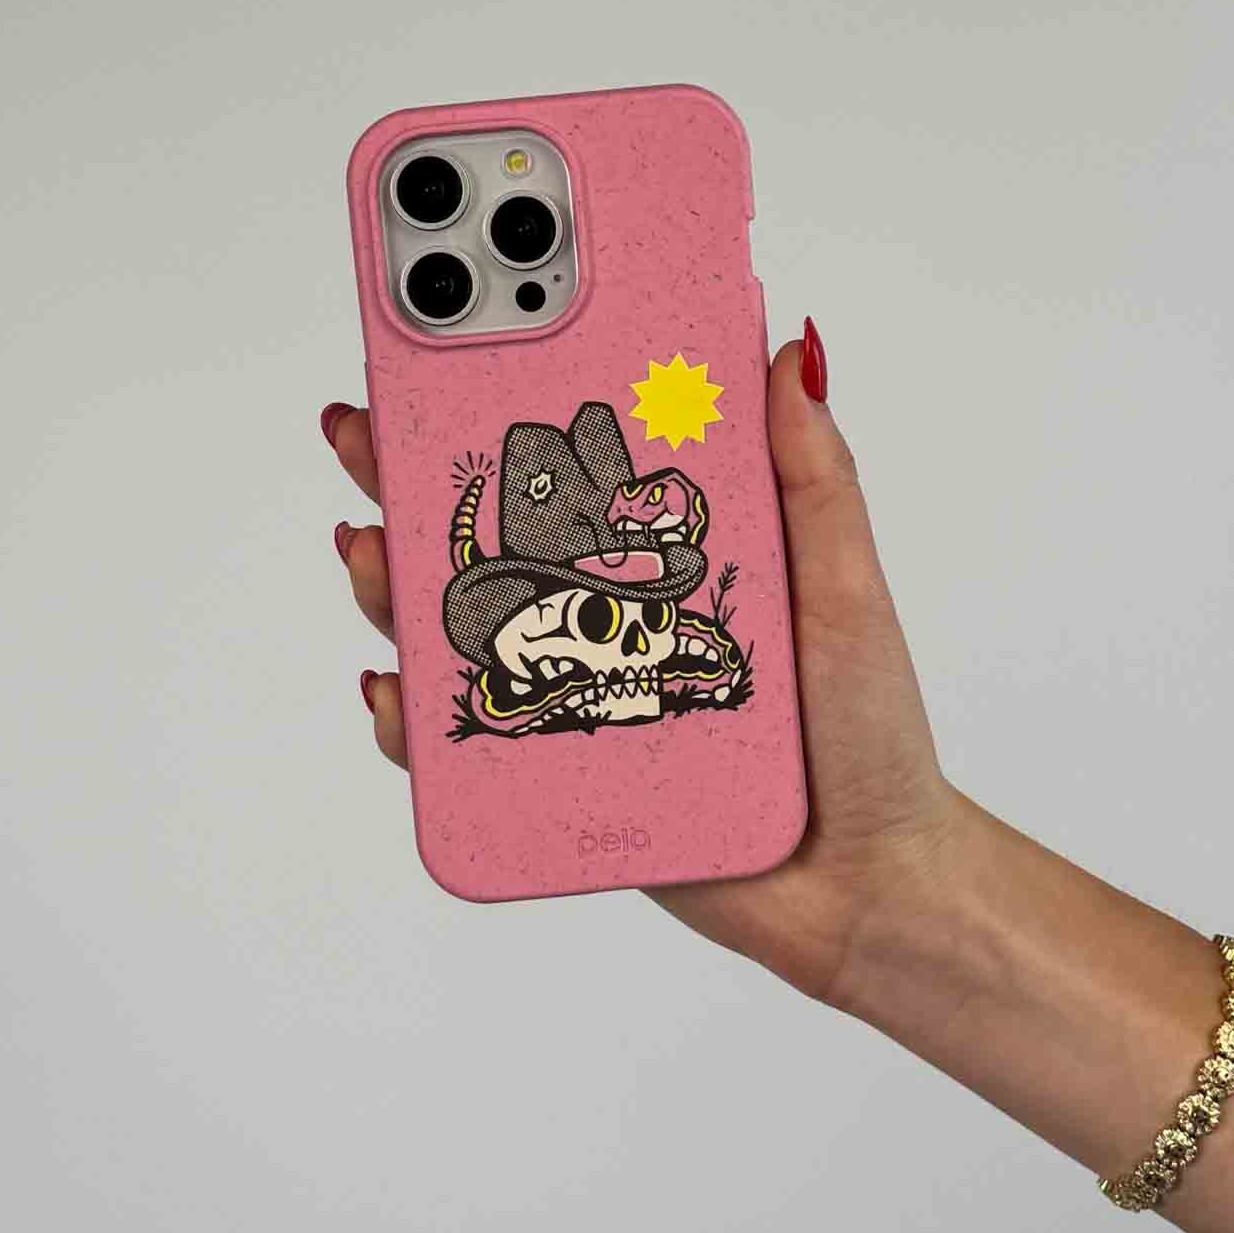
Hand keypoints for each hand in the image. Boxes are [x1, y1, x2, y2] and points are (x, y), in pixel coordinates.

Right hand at [326, 320, 964, 1000]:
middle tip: (365, 431)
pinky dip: (414, 719)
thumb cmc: (866, 735)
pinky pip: (469, 743)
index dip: (509, 406)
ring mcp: (577, 693)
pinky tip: (397, 688)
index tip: (451, 344)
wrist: (868, 888)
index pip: (573, 467)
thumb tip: (795, 352)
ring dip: (393, 584)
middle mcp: (610, 617)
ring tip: (371, 550)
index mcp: (669, 557)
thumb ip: (817, 478)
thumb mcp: (847, 589)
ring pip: (460, 629)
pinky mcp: (561, 774)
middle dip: (414, 478)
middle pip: (493, 538)